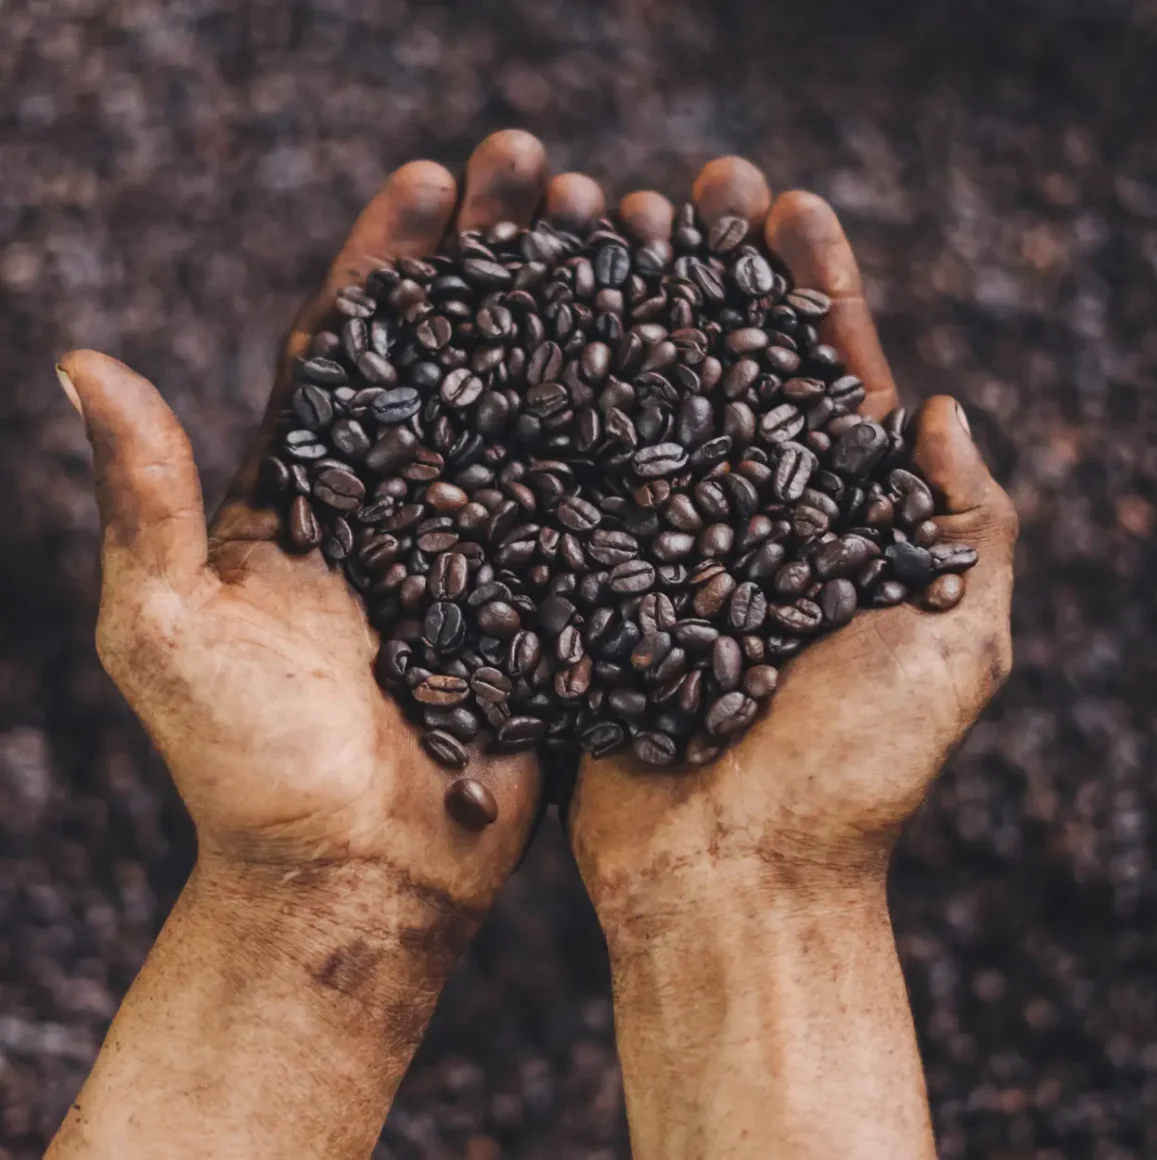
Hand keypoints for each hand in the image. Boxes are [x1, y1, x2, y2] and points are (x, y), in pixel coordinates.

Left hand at [50, 134, 608, 1159]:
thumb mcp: (168, 631)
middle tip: (545, 175)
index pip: (346, 347)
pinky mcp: (539, 603)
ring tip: (618, 238)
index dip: (385, 259)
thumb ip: (146, 502)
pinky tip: (672, 372)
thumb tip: (84, 362)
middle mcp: (398, 506)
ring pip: (527, 415)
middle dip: (493, 261)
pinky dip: (621, 440)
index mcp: (306, 495)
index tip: (430, 178)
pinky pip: (584, 508)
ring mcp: (477, 550)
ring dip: (568, 325)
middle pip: (451, 358)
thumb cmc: (244, 770)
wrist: (350, 881)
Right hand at [571, 159, 1017, 926]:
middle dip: (703, 280)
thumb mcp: (952, 647)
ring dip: (621, 322)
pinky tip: (525, 338)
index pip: (825, 382)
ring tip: (592, 229)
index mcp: (836, 529)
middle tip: (674, 190)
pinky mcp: (591, 593)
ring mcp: (661, 556)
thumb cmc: (854, 777)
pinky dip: (552, 418)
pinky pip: (569, 493)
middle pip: (724, 379)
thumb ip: (966, 527)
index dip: (809, 288)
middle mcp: (745, 529)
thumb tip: (940, 408)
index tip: (781, 202)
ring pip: (639, 418)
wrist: (732, 881)